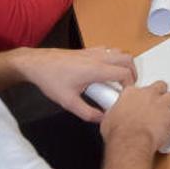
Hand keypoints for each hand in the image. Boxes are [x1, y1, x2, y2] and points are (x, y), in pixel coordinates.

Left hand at [17, 47, 136, 122]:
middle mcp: (98, 57)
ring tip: (118, 79)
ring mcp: (93, 51)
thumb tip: (102, 119)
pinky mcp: (87, 49)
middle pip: (127, 59)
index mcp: (96, 69)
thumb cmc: (51, 81)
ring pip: (119, 52)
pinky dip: (114, 59)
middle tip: (127, 87)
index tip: (125, 95)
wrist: (36, 64)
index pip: (124, 73)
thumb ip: (87, 113)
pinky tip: (104, 70)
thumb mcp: (68, 102)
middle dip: (132, 72)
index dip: (130, 85)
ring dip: (124, 64)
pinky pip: (109, 50)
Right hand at [101, 81, 169, 158]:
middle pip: (160, 86)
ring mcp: (162, 105)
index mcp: (131, 93)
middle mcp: (148, 95)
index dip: (141, 94)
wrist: (129, 142)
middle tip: (157, 101)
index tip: (140, 99)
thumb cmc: (118, 132)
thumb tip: (111, 116)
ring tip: (169, 110)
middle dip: (160, 93)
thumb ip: (114, 112)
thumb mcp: (108, 118)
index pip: (138, 86)